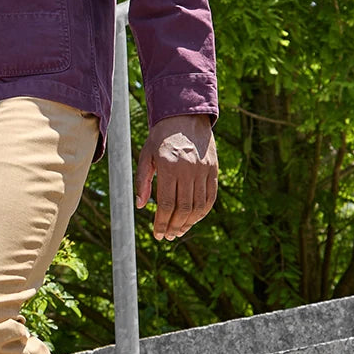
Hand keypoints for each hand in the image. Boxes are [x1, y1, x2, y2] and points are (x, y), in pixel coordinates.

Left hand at [136, 114, 217, 240]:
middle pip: (183, 209)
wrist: (185, 116)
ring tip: (179, 231)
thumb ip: (142, 181)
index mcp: (169, 166)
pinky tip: (193, 220)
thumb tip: (141, 206)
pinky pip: (210, 197)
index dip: (162, 223)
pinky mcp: (213, 169)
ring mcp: (203, 169)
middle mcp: (188, 169)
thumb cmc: (161, 138)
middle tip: (167, 237)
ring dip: (188, 223)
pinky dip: (202, 212)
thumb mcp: (146, 156)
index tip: (157, 235)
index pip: (166, 204)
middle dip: (174, 227)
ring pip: (198, 206)